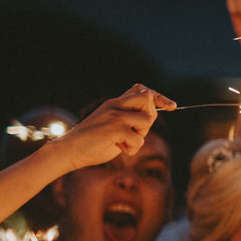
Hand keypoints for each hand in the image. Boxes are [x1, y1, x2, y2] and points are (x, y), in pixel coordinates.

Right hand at [55, 84, 174, 167]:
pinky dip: (133, 149)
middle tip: (134, 133)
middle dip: (149, 119)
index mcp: (114, 103)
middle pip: (148, 99)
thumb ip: (129, 120)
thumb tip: (150, 117)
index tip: (172, 106)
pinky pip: (139, 139)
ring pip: (147, 120)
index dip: (159, 97)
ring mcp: (114, 116)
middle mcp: (114, 105)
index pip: (141, 89)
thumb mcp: (112, 127)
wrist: (69, 151)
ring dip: (140, 136)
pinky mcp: (113, 129)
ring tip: (124, 142)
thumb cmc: (92, 143)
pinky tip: (119, 149)